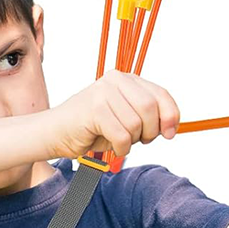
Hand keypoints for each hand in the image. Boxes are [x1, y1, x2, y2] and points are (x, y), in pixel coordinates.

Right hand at [45, 71, 179, 162]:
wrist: (56, 133)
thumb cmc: (93, 128)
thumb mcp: (127, 119)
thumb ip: (148, 117)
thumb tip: (171, 127)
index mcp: (127, 79)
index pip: (161, 94)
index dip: (171, 115)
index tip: (170, 133)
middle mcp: (116, 80)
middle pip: (150, 108)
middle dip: (150, 131)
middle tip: (139, 140)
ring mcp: (103, 92)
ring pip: (135, 124)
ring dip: (131, 141)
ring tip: (118, 140)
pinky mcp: (94, 108)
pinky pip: (121, 136)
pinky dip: (120, 148)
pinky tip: (111, 146)